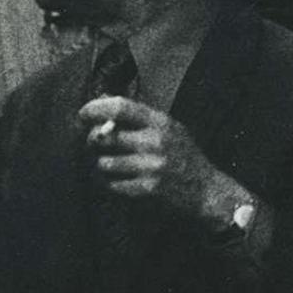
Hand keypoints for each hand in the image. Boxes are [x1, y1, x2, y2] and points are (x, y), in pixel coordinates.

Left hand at [75, 95, 236, 226]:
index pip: (118, 107)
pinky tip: (118, 181)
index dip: (94, 109)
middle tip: (95, 145)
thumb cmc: (185, 157)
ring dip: (101, 165)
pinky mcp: (148, 189)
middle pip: (103, 136)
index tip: (83, 115)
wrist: (209, 191)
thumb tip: (102, 101)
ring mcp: (152, 166)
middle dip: (92, 141)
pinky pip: (113, 184)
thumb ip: (139, 116)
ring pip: (103, 163)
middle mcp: (155, 142)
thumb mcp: (170, 128)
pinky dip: (110, 183)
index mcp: (160, 123)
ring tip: (110, 165)